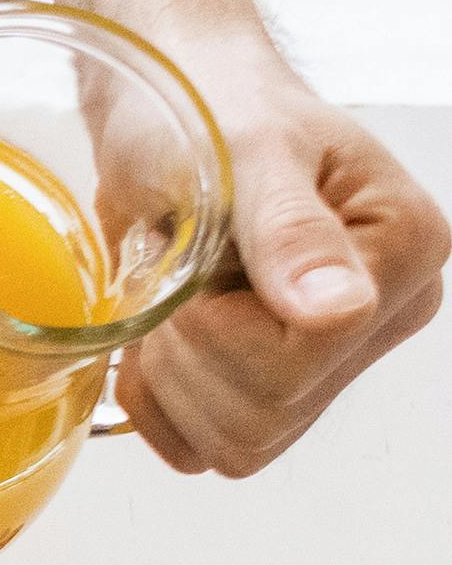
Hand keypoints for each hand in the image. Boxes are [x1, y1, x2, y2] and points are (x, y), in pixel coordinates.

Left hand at [104, 28, 445, 476]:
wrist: (171, 116)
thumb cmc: (215, 113)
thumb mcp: (247, 155)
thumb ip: (290, 231)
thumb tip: (339, 311)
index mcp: (405, 255)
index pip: (313, 350)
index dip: (221, 322)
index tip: (199, 252)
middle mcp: (383, 317)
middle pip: (266, 413)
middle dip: (189, 350)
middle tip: (178, 274)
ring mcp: (330, 364)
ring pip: (236, 443)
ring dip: (171, 378)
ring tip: (174, 298)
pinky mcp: (272, 393)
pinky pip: (203, 451)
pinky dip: (160, 404)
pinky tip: (159, 341)